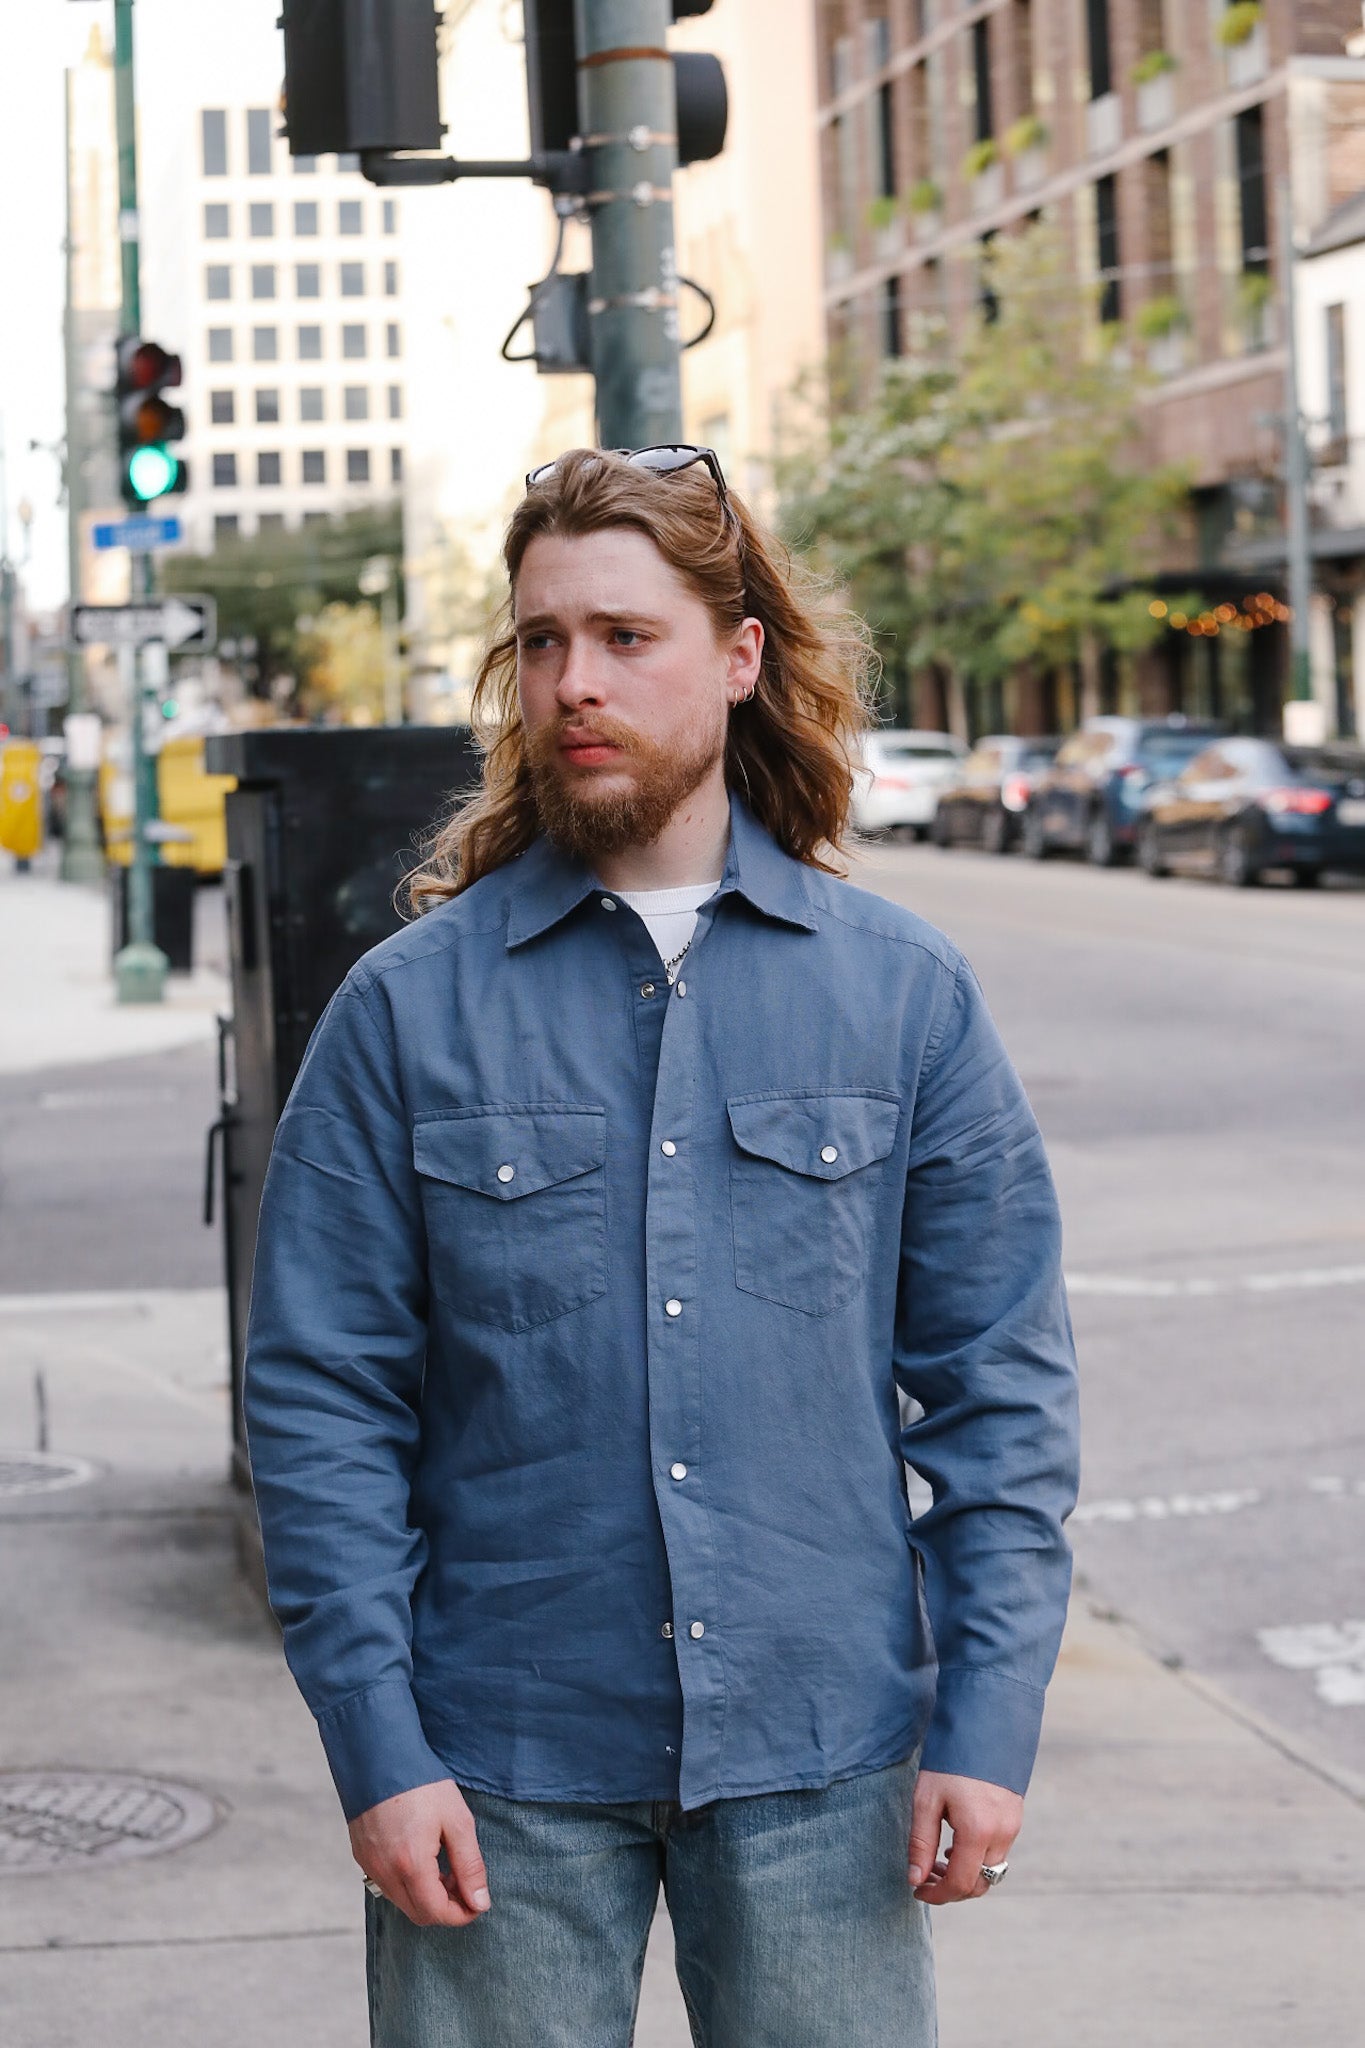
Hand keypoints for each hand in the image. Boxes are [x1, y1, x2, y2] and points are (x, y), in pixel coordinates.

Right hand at [349, 1779, 490, 1927]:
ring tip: (444, 1867)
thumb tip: (480, 1903)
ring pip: (402, 1901)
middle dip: (445, 1907)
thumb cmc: (421, 1784)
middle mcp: (385, 1873)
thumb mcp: (457, 1821)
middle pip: (418, 1914)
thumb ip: (470, 1866)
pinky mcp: (362, 1855)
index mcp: (411, 1866)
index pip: (436, 1914)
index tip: (477, 1901)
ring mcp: (370, 1865)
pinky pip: (387, 1884)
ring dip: (426, 1896)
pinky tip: (422, 1857)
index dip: (461, 1914)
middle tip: (462, 1882)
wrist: (379, 1755)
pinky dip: (408, 1883)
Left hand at [908, 1769, 1022, 1904]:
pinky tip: (956, 1843)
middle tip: (925, 1877)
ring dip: (965, 1875)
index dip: (937, 1895)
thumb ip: (921, 1842)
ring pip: (991, 1871)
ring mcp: (1012, 1826)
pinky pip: (997, 1853)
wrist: (984, 1723)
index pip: (960, 1884)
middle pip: (980, 1884)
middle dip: (951, 1889)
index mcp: (978, 1832)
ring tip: (937, 1860)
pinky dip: (977, 1859)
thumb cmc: (950, 1759)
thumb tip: (915, 1878)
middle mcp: (1001, 1834)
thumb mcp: (926, 1799)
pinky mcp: (1014, 1817)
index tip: (917, 1890)